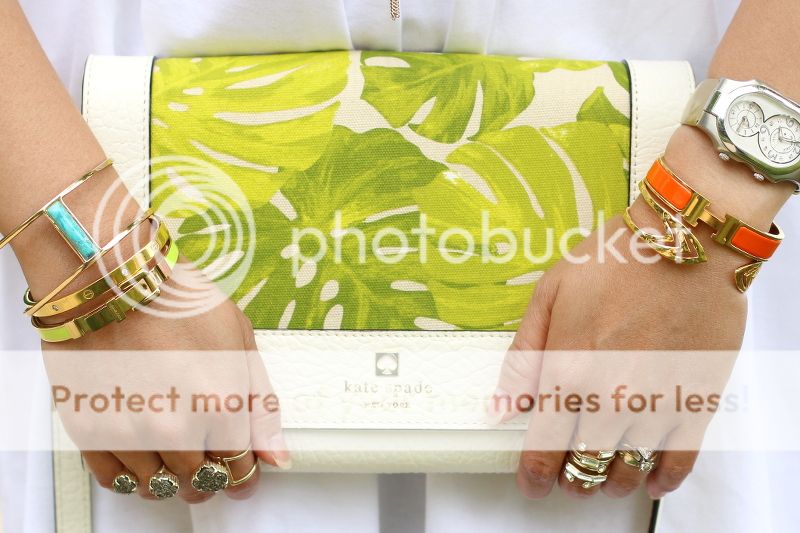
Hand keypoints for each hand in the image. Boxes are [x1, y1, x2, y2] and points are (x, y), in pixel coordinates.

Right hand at [43, 263, 288, 502]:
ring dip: (171, 478)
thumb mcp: (239, 341)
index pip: (240, 468)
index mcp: (220, 405)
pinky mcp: (89, 430)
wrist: (110, 278)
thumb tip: (275, 456)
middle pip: (200, 483)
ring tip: (173, 450)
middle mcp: (175, 428)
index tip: (242, 470)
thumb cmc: (177, 299)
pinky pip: (113, 480)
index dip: (245, 472)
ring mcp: (129, 433)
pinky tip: (141, 454)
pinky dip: (131, 476)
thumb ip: (260, 405)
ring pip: (157, 488)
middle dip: (212, 476)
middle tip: (208, 457)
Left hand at [491, 206, 746, 499]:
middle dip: (570, 478)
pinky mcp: (696, 403)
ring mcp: (655, 405)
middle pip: (583, 467)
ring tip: (603, 472)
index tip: (532, 483)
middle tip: (567, 472)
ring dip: (609, 481)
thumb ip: (524, 356)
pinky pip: (678, 463)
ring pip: (626, 472)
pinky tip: (649, 479)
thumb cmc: (614, 261)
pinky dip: (660, 481)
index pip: (543, 448)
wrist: (687, 242)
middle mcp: (609, 398)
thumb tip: (502, 407)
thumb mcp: (550, 295)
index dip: (534, 475)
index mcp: (567, 371)